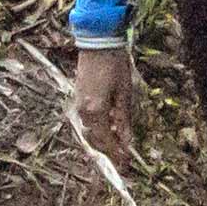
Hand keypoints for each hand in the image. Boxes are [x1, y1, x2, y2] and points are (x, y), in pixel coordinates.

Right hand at [67, 42, 133, 161]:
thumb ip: (124, 120)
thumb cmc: (115, 66)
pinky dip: (97, 128)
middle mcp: (83, 111)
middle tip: (123, 157)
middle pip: (95, 140)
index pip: (106, 141)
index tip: (126, 162)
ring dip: (102, 140)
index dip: (116, 153)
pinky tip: (110, 126)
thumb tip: (127, 142)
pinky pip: (87, 121)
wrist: (98, 43)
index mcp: (95, 111)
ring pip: (89, 131)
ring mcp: (78, 104)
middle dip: (108, 150)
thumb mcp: (124, 94)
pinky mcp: (78, 98)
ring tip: (118, 142)